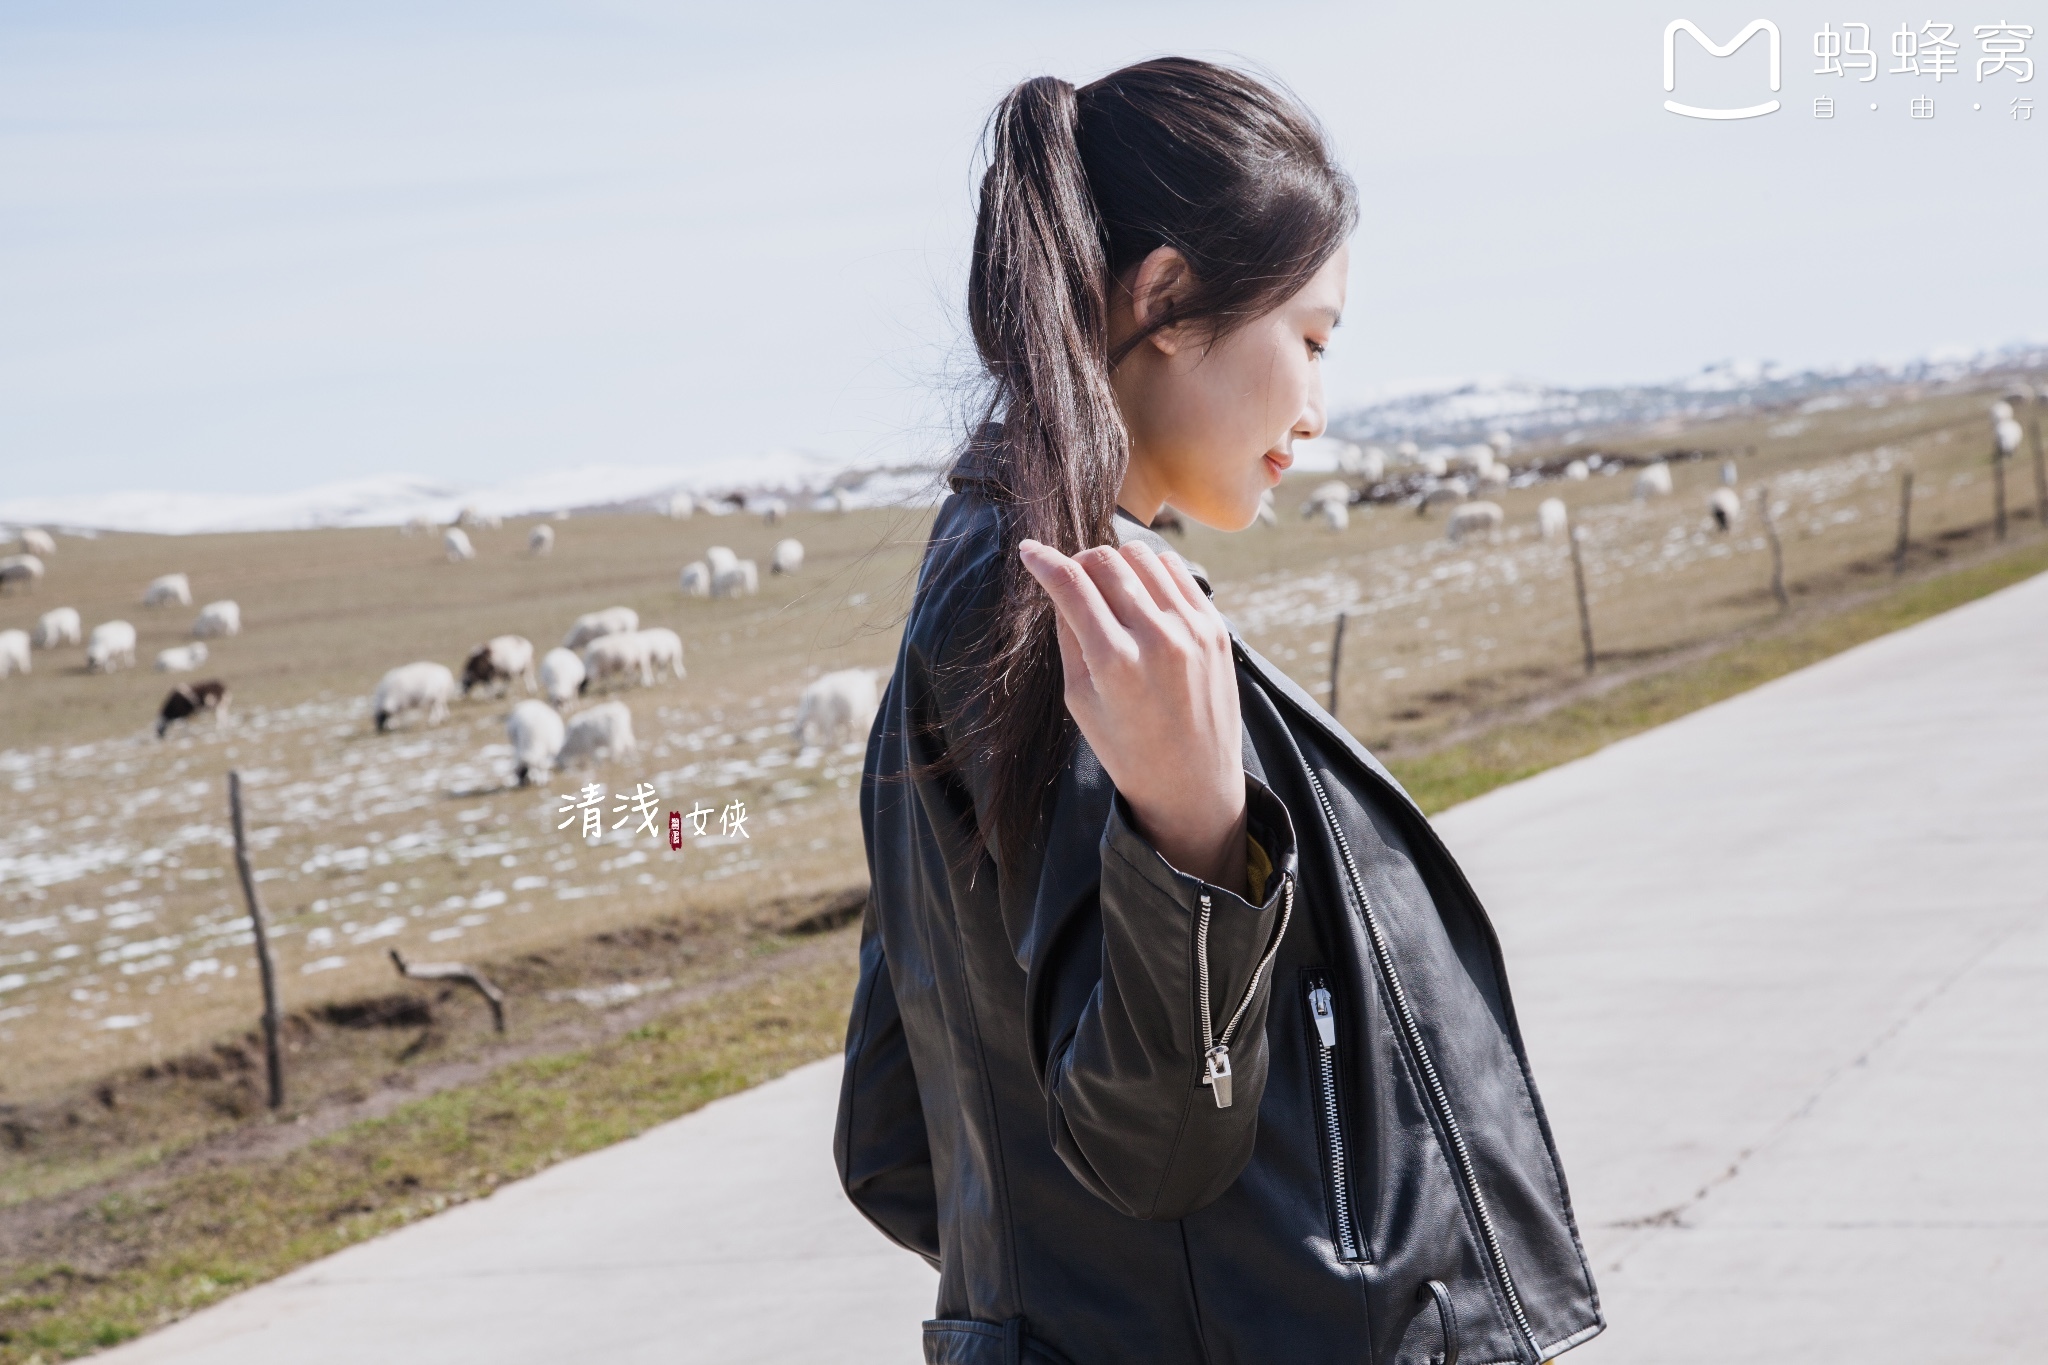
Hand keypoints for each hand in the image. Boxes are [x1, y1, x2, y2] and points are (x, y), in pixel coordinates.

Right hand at [1018, 537, 1247, 895]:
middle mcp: (1157, 639)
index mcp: (1115, 662)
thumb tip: (1060, 585)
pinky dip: (1151, 571)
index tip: (1028, 553)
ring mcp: (1193, 629)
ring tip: (1106, 589)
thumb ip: (1069, 637)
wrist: (1195, 785)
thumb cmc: (1128, 751)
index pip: (1070, 585)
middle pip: (1105, 560)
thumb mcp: (1081, 701)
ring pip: (1142, 556)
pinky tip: (1140, 593)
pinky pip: (1177, 571)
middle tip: (1070, 580)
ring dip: (1115, 563)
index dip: (1042, 561)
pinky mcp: (1216, 627)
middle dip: (1078, 562)